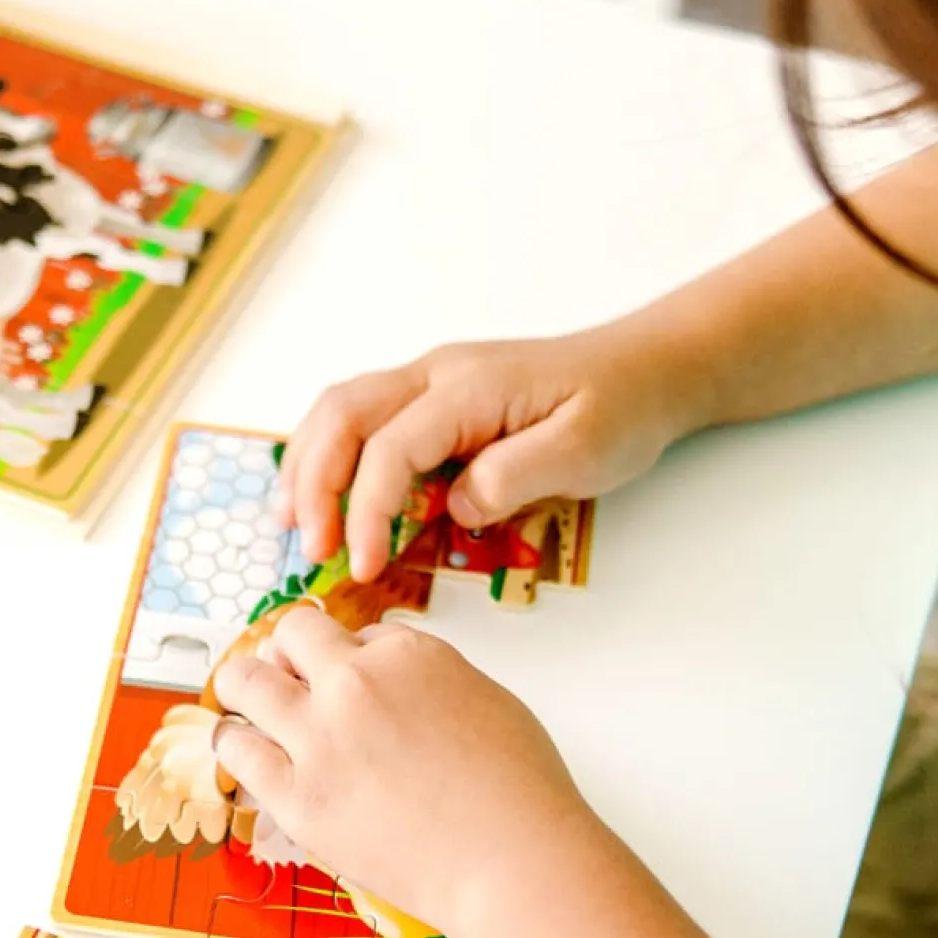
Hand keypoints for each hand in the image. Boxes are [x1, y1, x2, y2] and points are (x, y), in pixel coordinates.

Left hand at [210, 605, 603, 937]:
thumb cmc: (518, 794)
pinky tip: (244, 752)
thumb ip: (428, 682)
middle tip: (286, 677)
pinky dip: (237, 746)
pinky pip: (238, 751)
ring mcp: (319, 738)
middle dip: (286, 652)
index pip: (356, 634)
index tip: (350, 681)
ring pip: (243, 681)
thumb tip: (396, 686)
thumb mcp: (487, 700)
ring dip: (242, 687)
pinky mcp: (296, 796)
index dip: (351, 658)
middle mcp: (354, 684)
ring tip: (246, 706)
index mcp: (407, 654)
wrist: (512, 863)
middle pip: (290, 635)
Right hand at [272, 321, 697, 579]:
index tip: (363, 568)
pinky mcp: (433, 400)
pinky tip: (323, 495)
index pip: (390, 450)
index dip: (367, 512)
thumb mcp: (583, 451)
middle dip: (314, 484)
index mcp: (470, 390)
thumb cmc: (618, 409)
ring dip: (308, 465)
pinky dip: (330, 455)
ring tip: (293, 523)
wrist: (644, 369)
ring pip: (340, 410)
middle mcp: (437, 376)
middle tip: (311, 548)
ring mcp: (430, 382)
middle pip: (343, 416)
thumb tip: (455, 508)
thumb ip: (514, 478)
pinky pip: (361, 419)